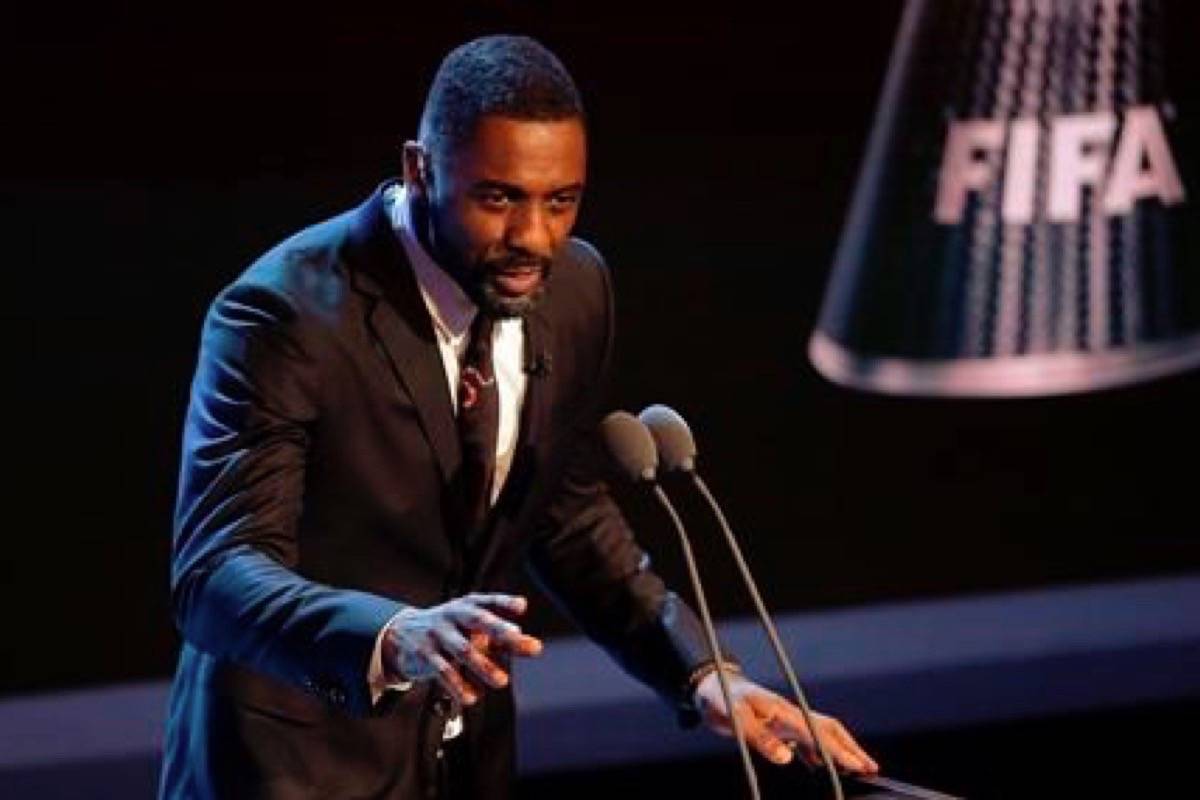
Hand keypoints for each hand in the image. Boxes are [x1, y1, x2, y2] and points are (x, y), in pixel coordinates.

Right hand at [381, 593, 542, 705]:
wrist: (402, 631)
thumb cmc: (451, 628)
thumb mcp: (473, 627)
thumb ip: (503, 637)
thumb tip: (533, 647)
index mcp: (468, 605)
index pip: (489, 600)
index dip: (505, 602)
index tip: (522, 607)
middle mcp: (453, 614)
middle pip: (477, 619)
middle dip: (498, 628)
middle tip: (516, 637)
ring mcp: (438, 633)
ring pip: (463, 650)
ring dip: (483, 666)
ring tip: (502, 681)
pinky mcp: (425, 654)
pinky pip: (443, 670)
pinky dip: (458, 685)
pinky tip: (471, 698)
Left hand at [694, 671, 878, 773]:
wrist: (710, 685)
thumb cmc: (720, 700)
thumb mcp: (735, 719)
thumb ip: (760, 738)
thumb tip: (787, 758)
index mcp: (782, 710)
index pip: (817, 732)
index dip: (839, 751)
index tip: (858, 766)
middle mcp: (789, 712)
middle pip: (829, 729)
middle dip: (851, 749)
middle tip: (872, 769)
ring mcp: (785, 717)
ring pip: (820, 733)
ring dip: (840, 750)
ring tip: (858, 768)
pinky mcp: (778, 723)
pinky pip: (805, 737)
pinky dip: (818, 750)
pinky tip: (819, 764)